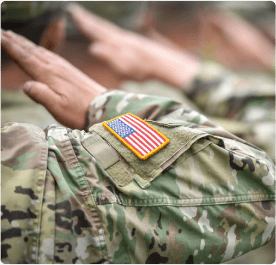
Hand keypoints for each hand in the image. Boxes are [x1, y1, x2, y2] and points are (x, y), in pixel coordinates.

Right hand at [1, 30, 105, 129]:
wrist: (103, 108)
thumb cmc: (80, 111)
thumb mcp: (58, 108)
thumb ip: (41, 96)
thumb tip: (26, 85)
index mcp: (49, 75)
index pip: (25, 58)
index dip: (11, 47)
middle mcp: (56, 67)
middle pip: (32, 51)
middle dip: (15, 41)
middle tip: (2, 32)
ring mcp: (65, 68)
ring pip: (41, 51)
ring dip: (27, 44)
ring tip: (15, 37)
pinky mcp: (71, 71)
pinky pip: (52, 55)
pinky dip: (41, 50)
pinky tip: (41, 51)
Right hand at [67, 4, 199, 86]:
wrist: (162, 63)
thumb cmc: (142, 68)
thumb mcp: (123, 66)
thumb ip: (108, 56)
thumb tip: (93, 48)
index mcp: (115, 43)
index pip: (96, 31)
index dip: (84, 24)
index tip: (73, 13)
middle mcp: (120, 38)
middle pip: (101, 26)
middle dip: (88, 19)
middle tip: (76, 11)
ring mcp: (127, 39)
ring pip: (109, 29)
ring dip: (98, 24)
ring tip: (90, 20)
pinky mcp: (134, 43)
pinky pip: (116, 33)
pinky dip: (109, 31)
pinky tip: (111, 34)